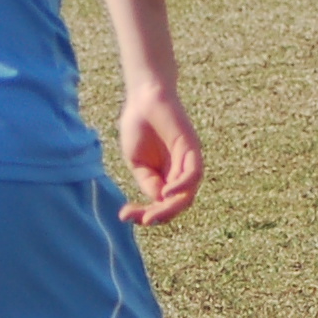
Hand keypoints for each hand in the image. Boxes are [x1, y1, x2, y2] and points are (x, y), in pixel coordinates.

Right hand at [118, 84, 202, 224]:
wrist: (143, 97)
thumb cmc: (138, 126)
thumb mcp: (137, 161)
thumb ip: (148, 182)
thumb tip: (159, 200)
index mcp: (164, 178)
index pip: (160, 205)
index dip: (144, 215)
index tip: (124, 215)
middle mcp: (179, 174)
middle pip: (176, 205)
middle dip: (158, 216)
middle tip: (142, 220)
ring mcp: (187, 162)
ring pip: (186, 195)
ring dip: (171, 208)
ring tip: (152, 214)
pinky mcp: (192, 150)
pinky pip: (193, 175)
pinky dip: (181, 186)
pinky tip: (166, 191)